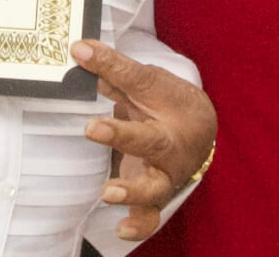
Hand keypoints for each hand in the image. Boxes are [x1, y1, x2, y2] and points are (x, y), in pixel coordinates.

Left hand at [73, 38, 216, 240]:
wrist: (201, 130)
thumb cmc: (168, 102)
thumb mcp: (147, 81)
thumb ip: (113, 69)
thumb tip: (78, 49)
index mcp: (168, 105)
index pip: (138, 85)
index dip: (111, 69)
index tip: (82, 55)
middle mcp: (169, 145)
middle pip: (149, 141)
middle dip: (122, 135)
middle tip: (93, 128)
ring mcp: (164, 174)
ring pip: (154, 188)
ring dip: (132, 191)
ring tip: (108, 193)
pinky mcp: (154, 196)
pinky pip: (150, 217)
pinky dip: (138, 225)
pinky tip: (119, 229)